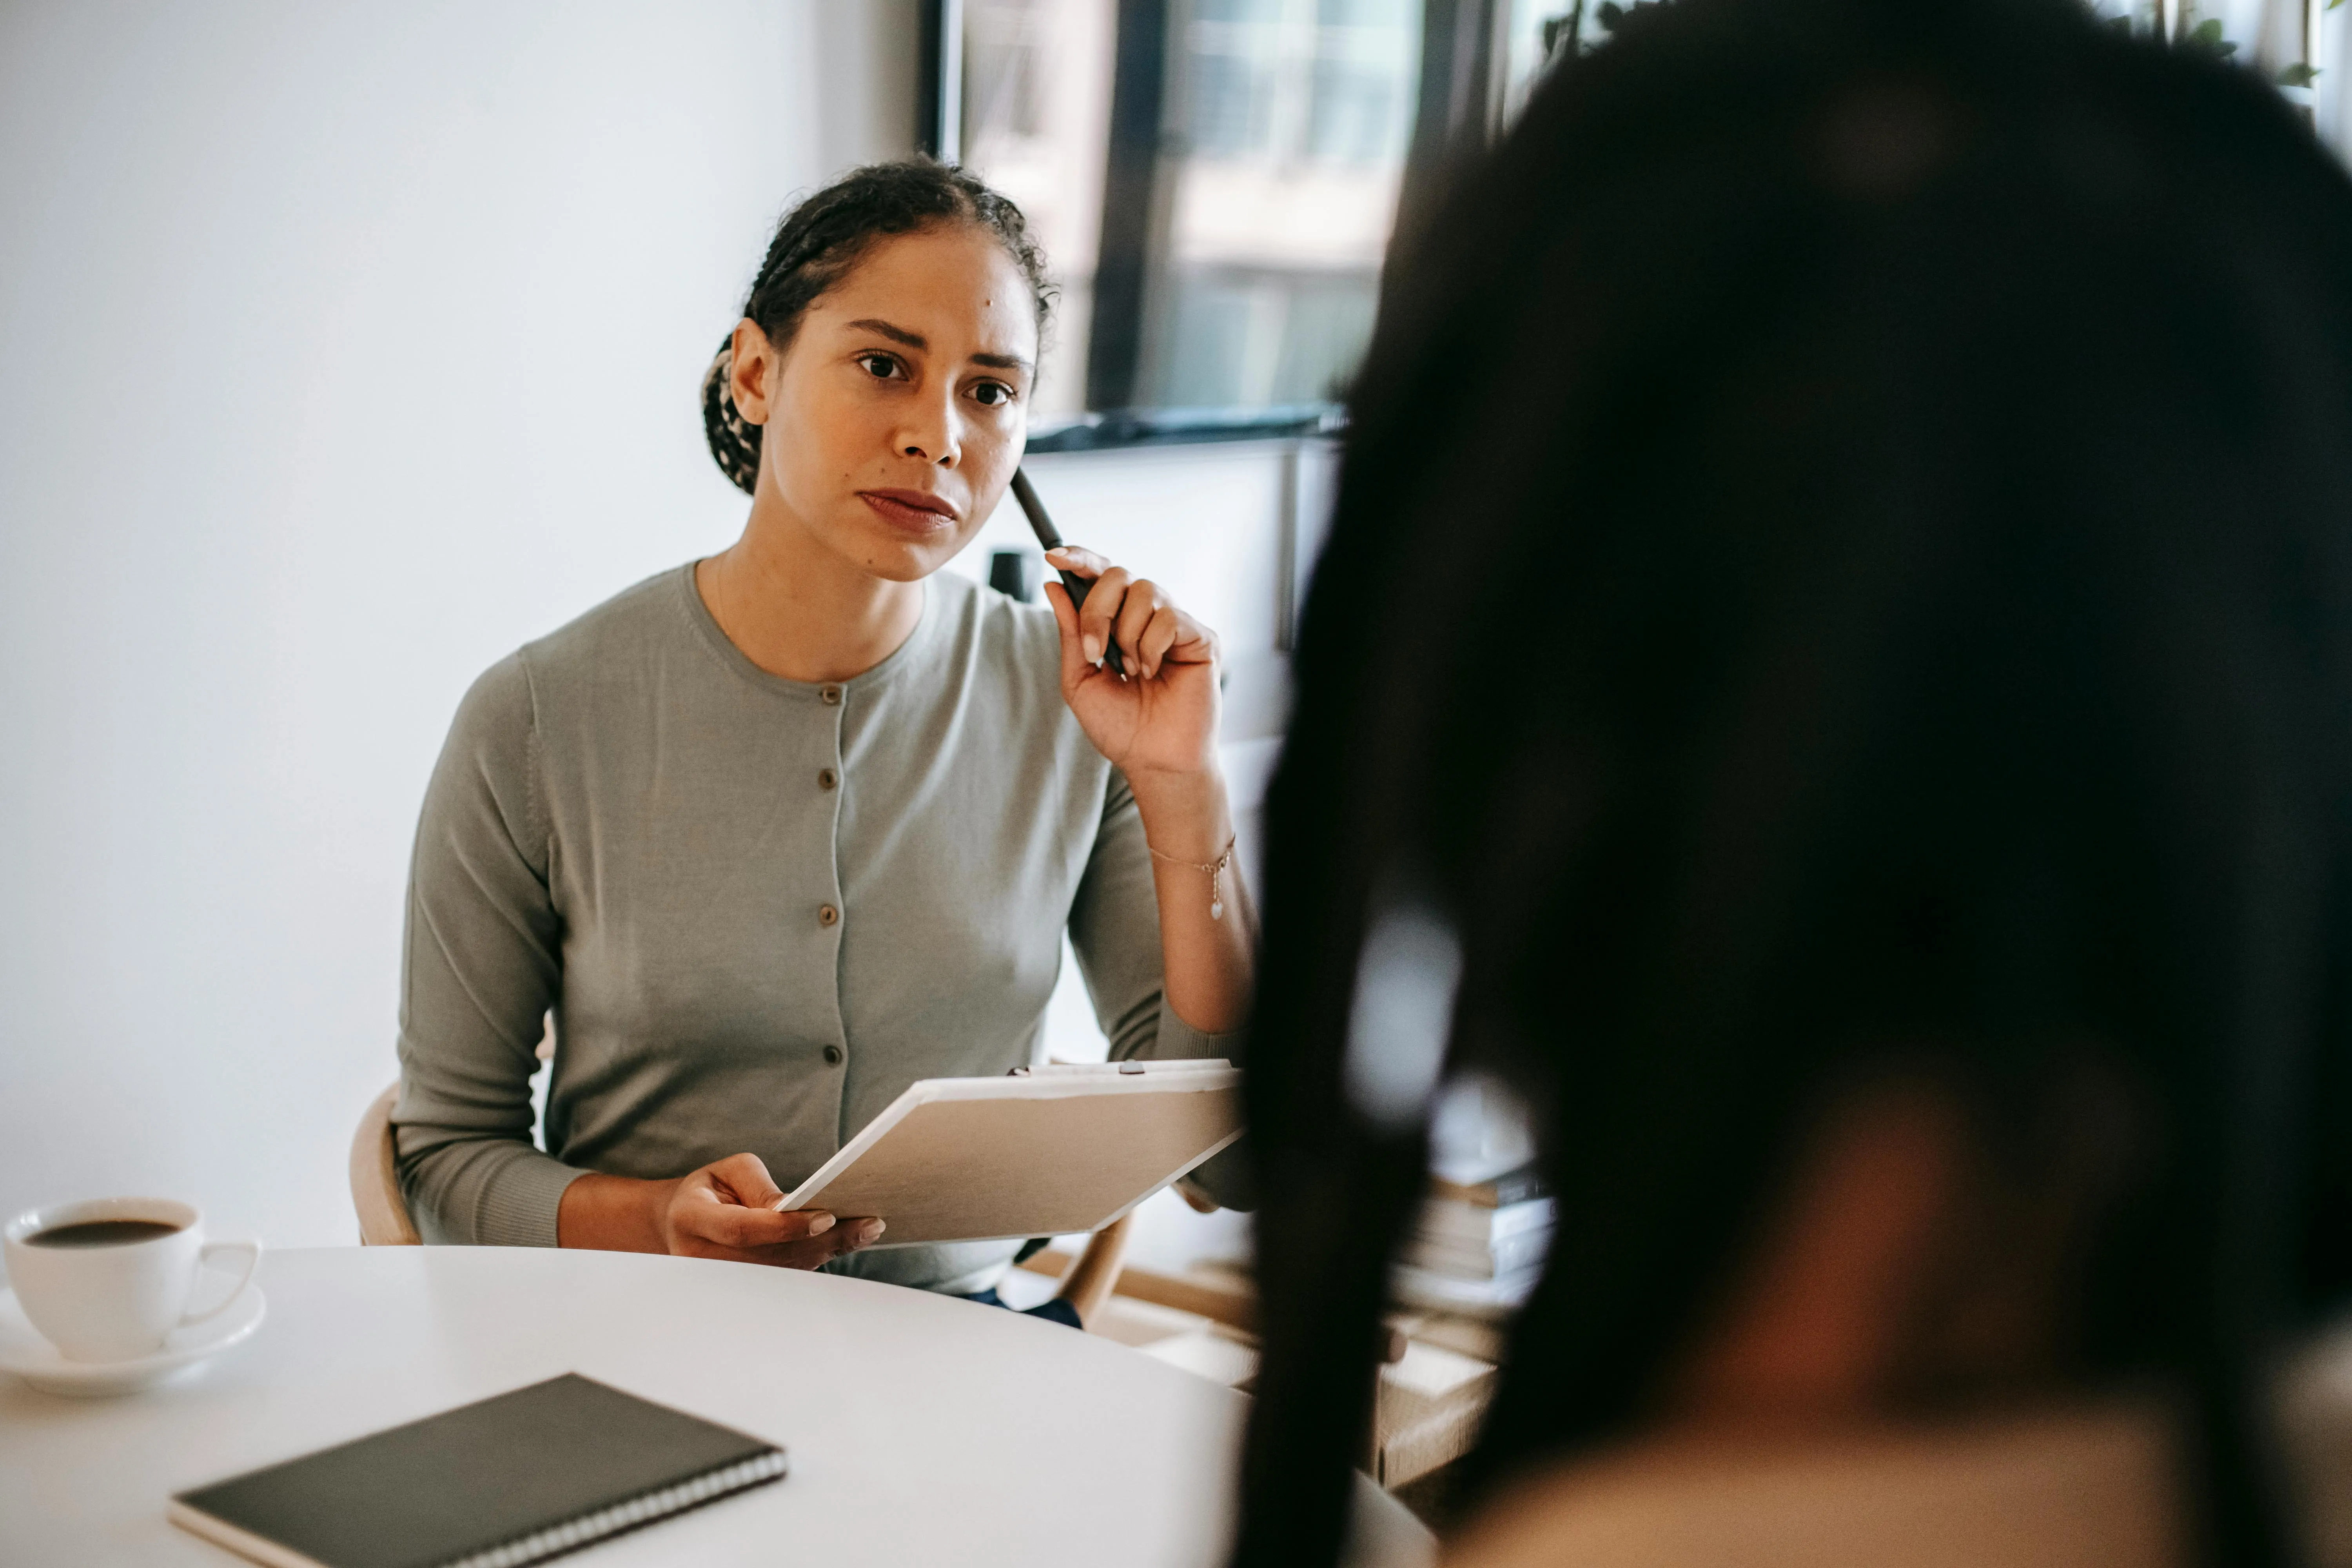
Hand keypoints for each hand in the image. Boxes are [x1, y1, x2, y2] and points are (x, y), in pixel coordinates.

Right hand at [652, 1153, 883, 1267]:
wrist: (681, 1223)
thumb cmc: (711, 1189)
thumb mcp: (729, 1171)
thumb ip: (759, 1185)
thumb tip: (792, 1207)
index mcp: (693, 1220)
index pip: (743, 1230)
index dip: (786, 1227)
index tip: (828, 1216)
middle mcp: (703, 1259)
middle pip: (772, 1256)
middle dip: (824, 1241)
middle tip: (869, 1224)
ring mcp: (721, 1283)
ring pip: (783, 1272)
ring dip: (829, 1251)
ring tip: (868, 1230)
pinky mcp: (743, 1291)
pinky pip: (784, 1278)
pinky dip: (818, 1259)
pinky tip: (849, 1241)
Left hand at [1043, 546, 1219, 777]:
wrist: (1154, 761)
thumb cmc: (1121, 728)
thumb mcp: (1080, 679)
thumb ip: (1070, 633)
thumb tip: (1054, 586)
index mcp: (1120, 623)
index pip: (1102, 576)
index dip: (1080, 559)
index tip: (1053, 556)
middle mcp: (1149, 617)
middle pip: (1119, 575)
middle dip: (1097, 609)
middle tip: (1096, 652)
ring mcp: (1177, 625)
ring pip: (1145, 591)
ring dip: (1127, 635)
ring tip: (1133, 672)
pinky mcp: (1202, 638)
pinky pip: (1169, 617)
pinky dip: (1151, 647)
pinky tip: (1155, 674)